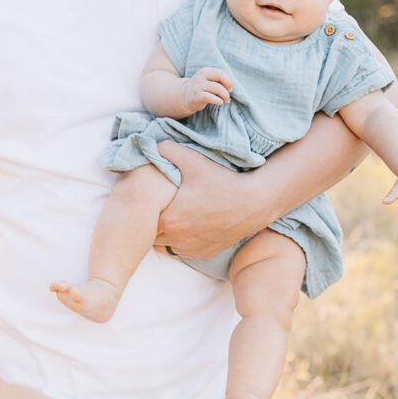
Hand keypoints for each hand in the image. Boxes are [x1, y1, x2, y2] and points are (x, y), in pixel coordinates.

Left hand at [153, 141, 261, 257]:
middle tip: (159, 205)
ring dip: (166, 233)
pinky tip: (189, 225)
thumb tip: (153, 146)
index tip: (148, 199)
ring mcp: (192, 248)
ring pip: (167, 245)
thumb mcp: (193, 159)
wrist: (255, 201)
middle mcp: (178, 238)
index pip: (142, 220)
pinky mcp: (206, 252)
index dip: (143, 209)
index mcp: (170, 218)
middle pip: (152, 235)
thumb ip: (167, 150)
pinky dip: (183, 241)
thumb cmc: (223, 180)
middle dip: (152, 222)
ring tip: (173, 215)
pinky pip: (185, 251)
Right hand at [182, 67, 231, 113]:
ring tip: (226, 100)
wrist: (185, 96)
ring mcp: (198, 86)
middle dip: (227, 87)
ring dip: (225, 96)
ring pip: (217, 88)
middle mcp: (200, 77)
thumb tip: (230, 87)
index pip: (220, 72)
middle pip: (220, 78)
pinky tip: (219, 102)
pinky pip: (210, 97)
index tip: (229, 88)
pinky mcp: (196, 96)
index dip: (228, 81)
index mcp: (205, 71)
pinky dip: (217, 100)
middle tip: (228, 94)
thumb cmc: (201, 89)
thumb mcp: (208, 80)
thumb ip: (218, 80)